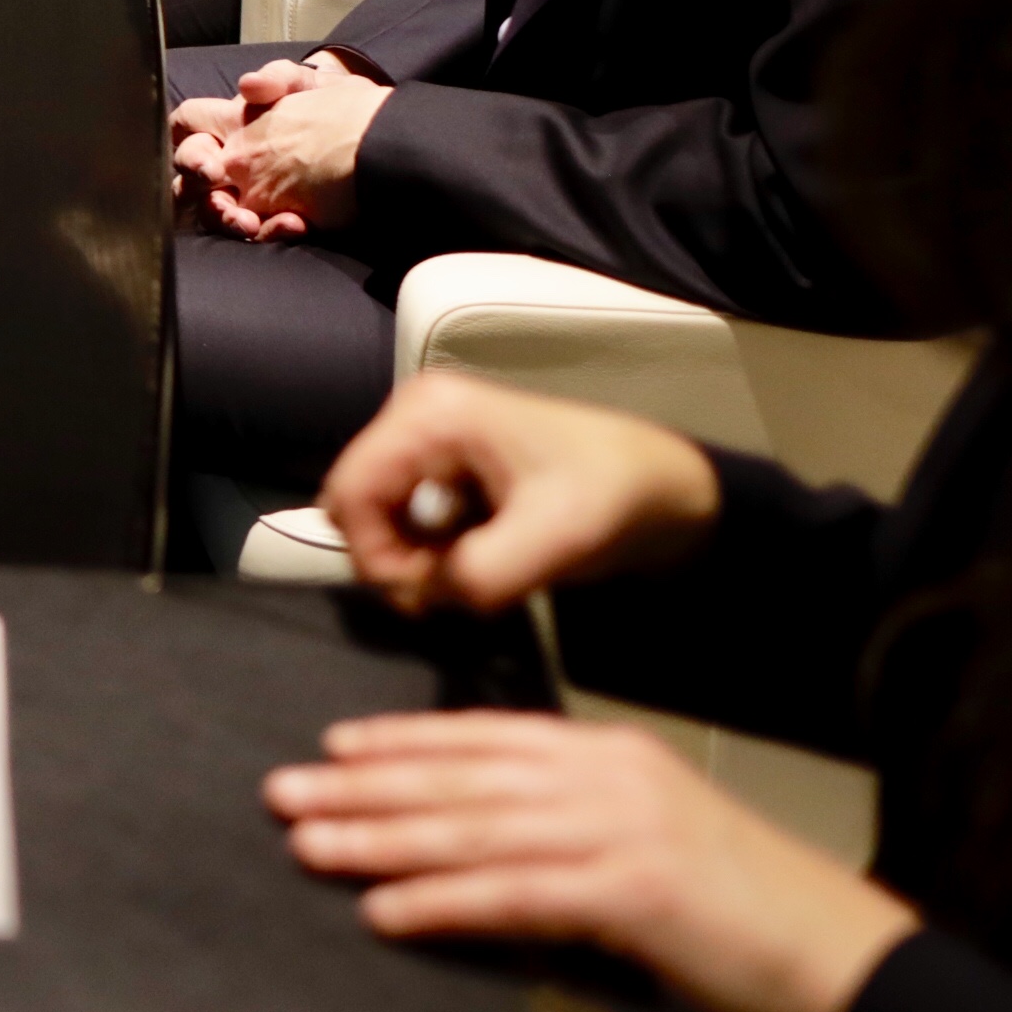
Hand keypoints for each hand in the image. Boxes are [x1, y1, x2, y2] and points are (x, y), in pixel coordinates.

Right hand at [171, 54, 388, 236]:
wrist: (382, 140)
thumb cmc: (341, 107)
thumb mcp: (313, 83)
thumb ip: (278, 76)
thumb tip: (247, 86)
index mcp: (235, 123)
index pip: (188, 124)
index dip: (185, 136)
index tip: (208, 155)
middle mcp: (236, 161)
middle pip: (190, 178)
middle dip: (196, 185)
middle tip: (218, 186)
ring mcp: (255, 194)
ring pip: (216, 211)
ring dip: (227, 217)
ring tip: (252, 222)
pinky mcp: (280, 217)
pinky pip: (262, 231)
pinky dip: (272, 230)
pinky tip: (298, 224)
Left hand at [267, 712, 919, 1011]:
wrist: (841, 953)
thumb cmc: (745, 908)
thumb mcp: (654, 836)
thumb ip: (577, 824)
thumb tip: (490, 836)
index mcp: (611, 755)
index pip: (485, 737)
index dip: (404, 741)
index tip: (333, 745)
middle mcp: (608, 776)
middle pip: (462, 778)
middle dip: (365, 787)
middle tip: (284, 792)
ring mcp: (620, 830)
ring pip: (473, 830)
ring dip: (382, 841)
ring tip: (310, 847)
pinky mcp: (632, 892)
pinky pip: (515, 896)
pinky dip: (444, 904)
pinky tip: (387, 912)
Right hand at [314, 371, 721, 613]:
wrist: (662, 487)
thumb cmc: (611, 497)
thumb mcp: (552, 540)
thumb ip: (477, 574)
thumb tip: (422, 595)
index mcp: (431, 414)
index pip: (350, 493)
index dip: (376, 557)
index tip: (430, 597)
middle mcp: (416, 414)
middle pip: (355, 506)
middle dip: (395, 560)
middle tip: (455, 591)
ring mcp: (426, 437)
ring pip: (375, 517)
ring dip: (414, 561)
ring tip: (474, 576)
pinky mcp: (439, 463)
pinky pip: (401, 518)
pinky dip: (429, 553)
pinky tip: (476, 560)